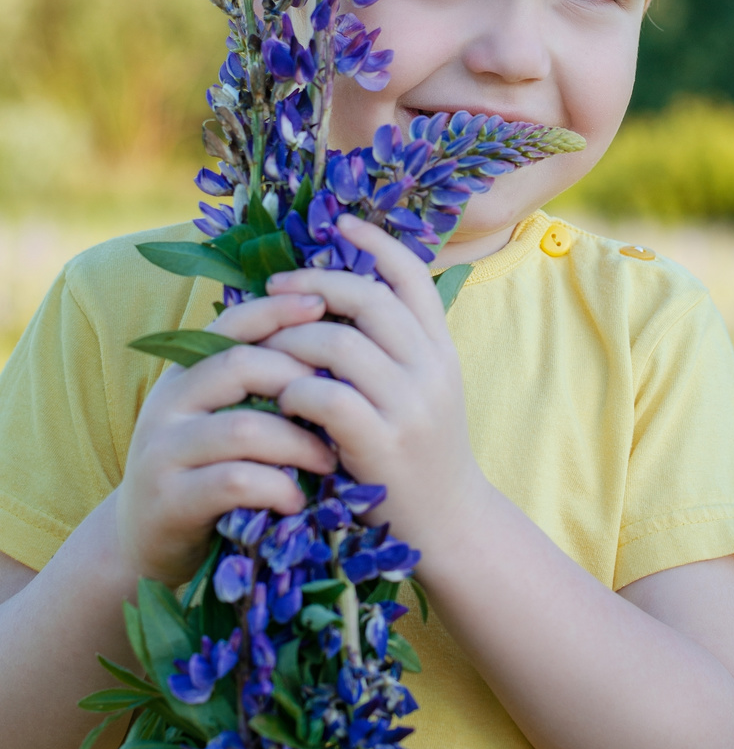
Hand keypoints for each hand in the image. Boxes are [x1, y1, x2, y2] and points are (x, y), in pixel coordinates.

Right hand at [117, 293, 336, 586]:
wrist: (144, 539)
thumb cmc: (205, 470)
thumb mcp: (222, 417)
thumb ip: (255, 384)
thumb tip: (326, 339)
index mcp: (185, 372)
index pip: (231, 323)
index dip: (277, 310)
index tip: (323, 306)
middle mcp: (168, 402)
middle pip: (240, 366)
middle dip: (300, 381)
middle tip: (344, 403)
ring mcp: (163, 450)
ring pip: (243, 427)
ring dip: (298, 442)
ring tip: (329, 459)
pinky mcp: (170, 500)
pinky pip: (235, 481)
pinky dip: (276, 487)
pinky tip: (297, 499)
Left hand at [264, 214, 487, 557]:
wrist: (448, 526)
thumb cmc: (417, 455)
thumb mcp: (422, 392)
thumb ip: (393, 349)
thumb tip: (332, 299)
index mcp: (441, 349)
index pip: (413, 277)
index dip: (376, 243)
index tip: (341, 223)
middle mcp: (432, 369)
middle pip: (368, 299)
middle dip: (314, 285)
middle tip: (275, 288)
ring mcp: (410, 406)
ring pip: (339, 343)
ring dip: (293, 341)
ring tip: (270, 353)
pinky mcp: (382, 444)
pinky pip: (325, 396)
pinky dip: (295, 390)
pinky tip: (282, 400)